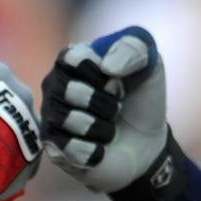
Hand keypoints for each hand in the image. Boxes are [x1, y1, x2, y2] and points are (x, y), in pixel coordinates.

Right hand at [39, 27, 172, 195]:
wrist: (148, 143)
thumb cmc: (141, 99)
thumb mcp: (149, 63)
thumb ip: (133, 48)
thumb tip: (107, 67)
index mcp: (72, 59)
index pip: (76, 58)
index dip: (104, 76)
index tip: (120, 83)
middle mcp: (55, 86)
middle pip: (71, 90)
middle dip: (105, 103)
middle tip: (117, 108)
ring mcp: (51, 117)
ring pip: (69, 120)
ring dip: (102, 128)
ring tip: (109, 130)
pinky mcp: (54, 149)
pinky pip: (68, 149)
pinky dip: (94, 151)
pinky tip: (101, 149)